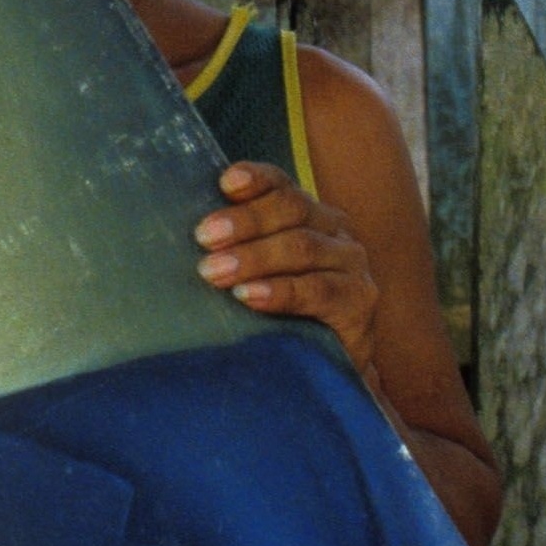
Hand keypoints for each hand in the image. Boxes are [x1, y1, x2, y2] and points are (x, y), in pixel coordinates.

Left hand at [195, 160, 379, 383]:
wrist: (325, 366)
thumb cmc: (279, 313)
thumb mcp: (256, 273)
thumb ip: (234, 248)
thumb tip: (187, 237)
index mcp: (307, 212)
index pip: (281, 184)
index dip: (255, 179)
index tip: (224, 183)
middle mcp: (334, 229)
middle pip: (291, 209)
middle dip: (244, 221)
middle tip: (204, 238)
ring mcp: (350, 263)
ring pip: (302, 246)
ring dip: (254, 257)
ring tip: (215, 271)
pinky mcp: (359, 301)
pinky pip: (318, 290)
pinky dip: (281, 291)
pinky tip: (250, 296)